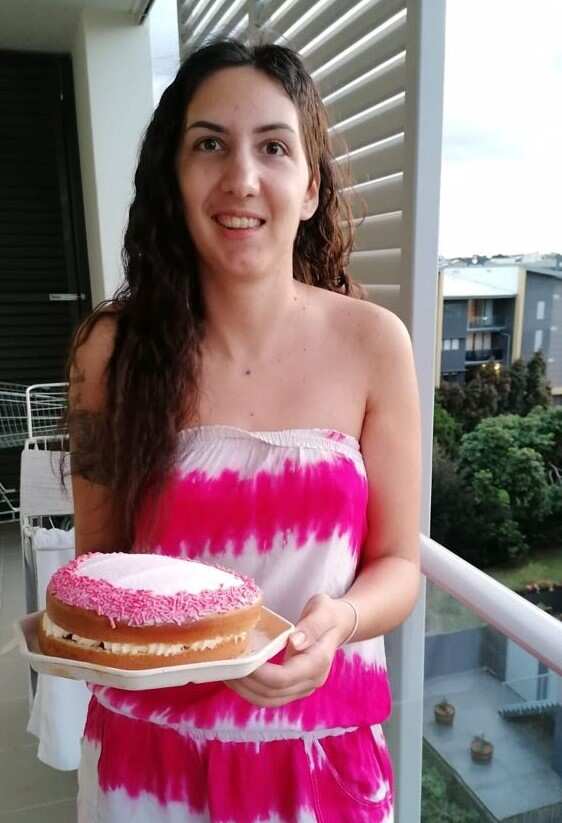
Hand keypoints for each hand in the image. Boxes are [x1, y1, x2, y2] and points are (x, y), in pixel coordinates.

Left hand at [224, 593, 356, 707]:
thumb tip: (295, 641)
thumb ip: (311, 625)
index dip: (258, 673)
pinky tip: (237, 675)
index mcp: (318, 663)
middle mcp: (311, 681)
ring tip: (225, 673)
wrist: (339, 624)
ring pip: (269, 700)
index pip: (283, 678)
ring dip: (245, 690)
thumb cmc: (328, 614)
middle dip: (245, 683)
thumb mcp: (323, 610)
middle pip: (272, 694)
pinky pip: (270, 696)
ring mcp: (303, 687)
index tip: (239, 660)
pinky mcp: (294, 687)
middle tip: (224, 666)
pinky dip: (251, 689)